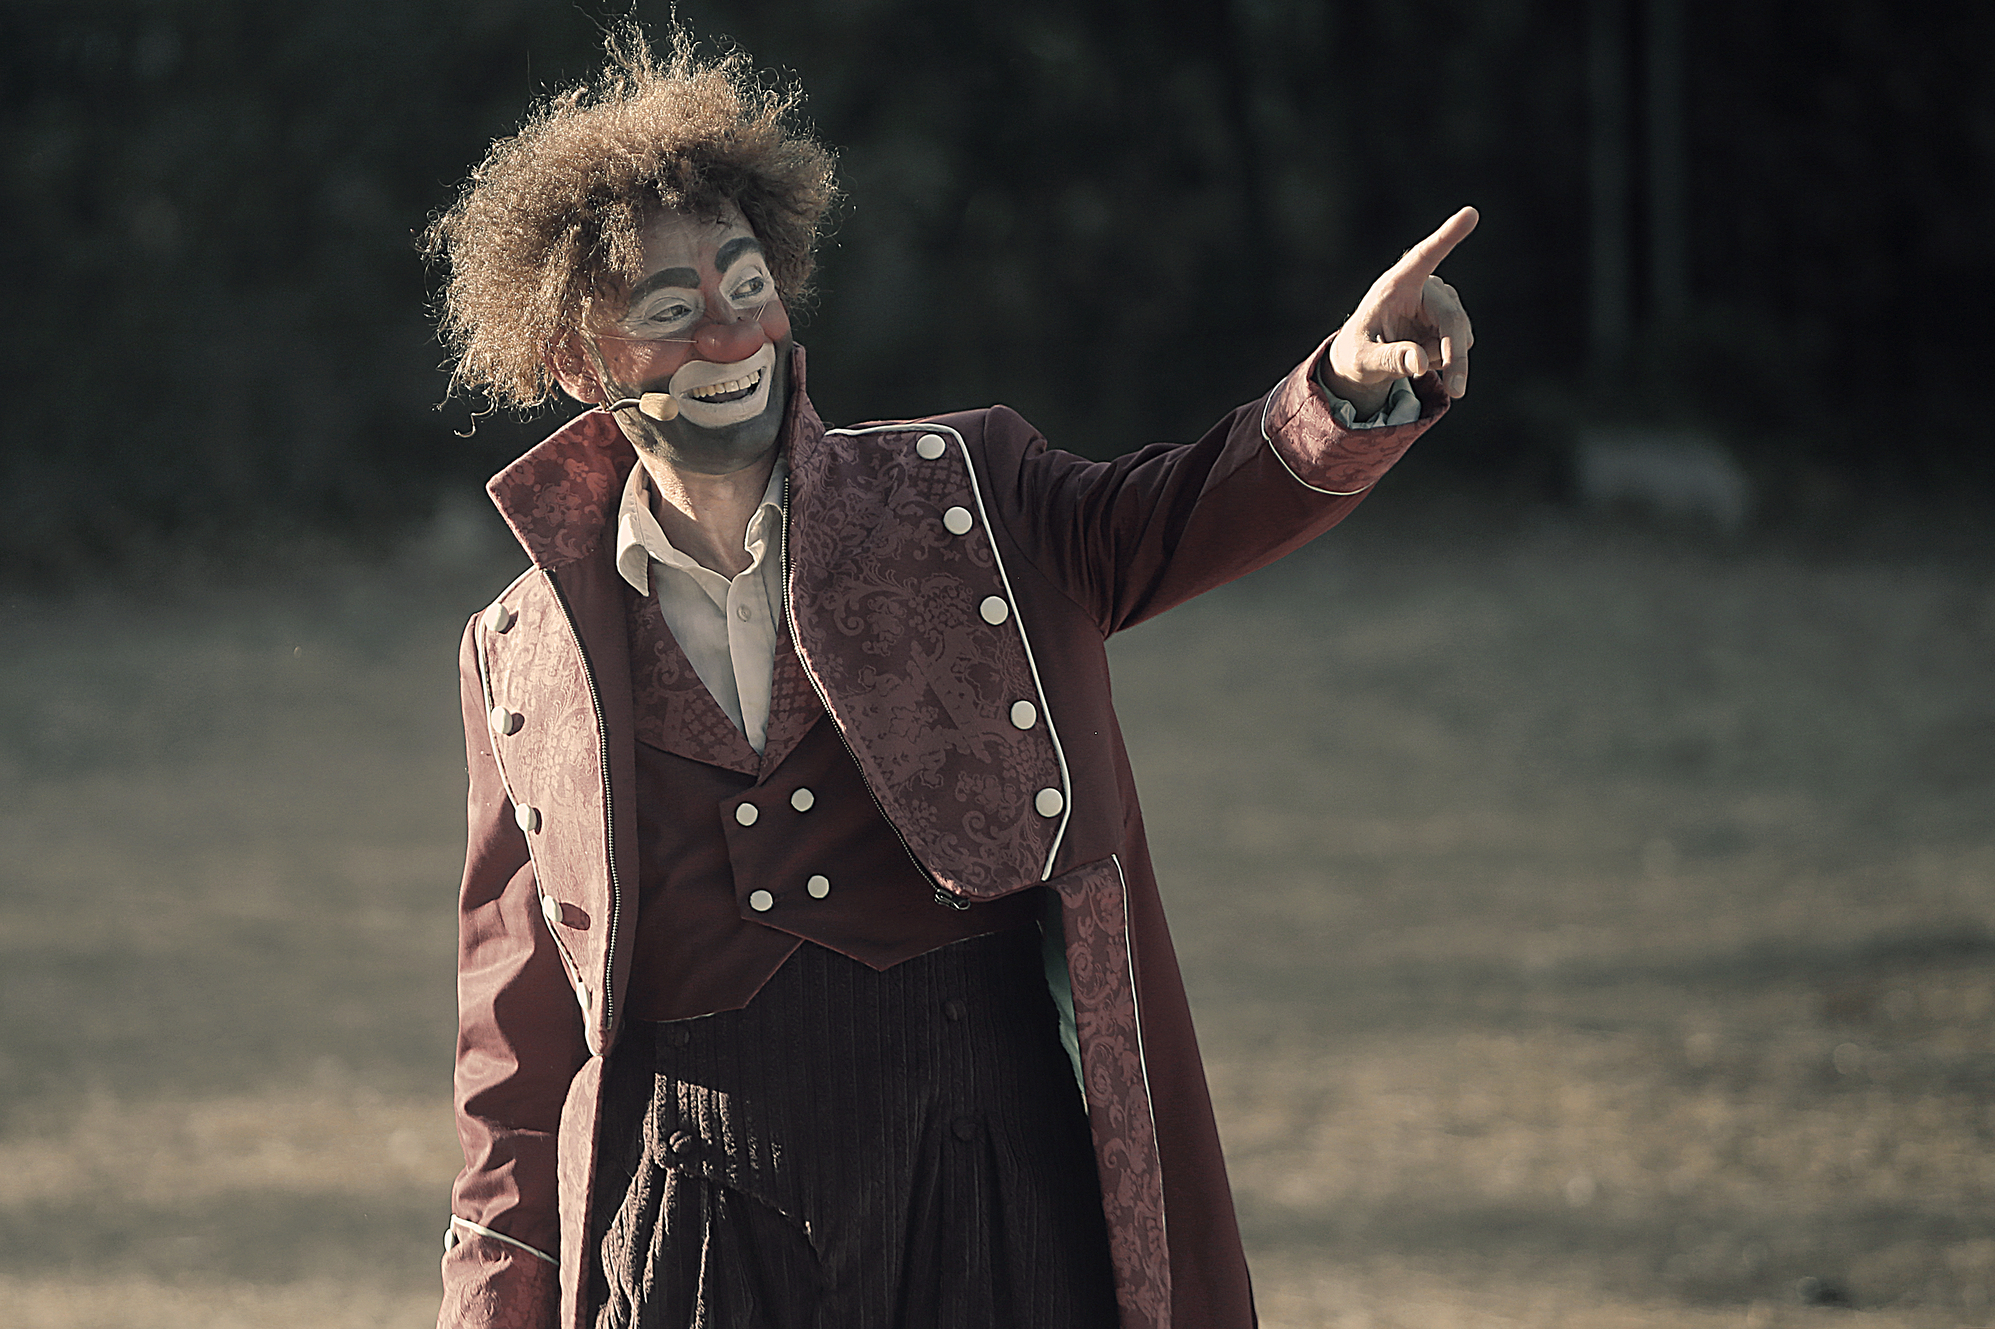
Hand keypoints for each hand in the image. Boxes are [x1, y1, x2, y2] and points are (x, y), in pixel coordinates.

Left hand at [1323, 206, 1477, 415]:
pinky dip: (1447, 359)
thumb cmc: (1357, 353)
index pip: (1425, 256)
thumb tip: (1420, 363)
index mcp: (1396, 285)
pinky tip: (1424, 356)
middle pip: (1452, 318)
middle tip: (1456, 391)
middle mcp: (1423, 287)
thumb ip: (1388, 359)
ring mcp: (1440, 301)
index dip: (1448, 236)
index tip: (1470, 213)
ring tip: (1414, 362)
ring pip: (1460, 334)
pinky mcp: (1450, 316)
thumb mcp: (1363, 361)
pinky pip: (1460, 343)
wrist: (1364, 357)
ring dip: (1448, 360)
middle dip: (1455, 356)